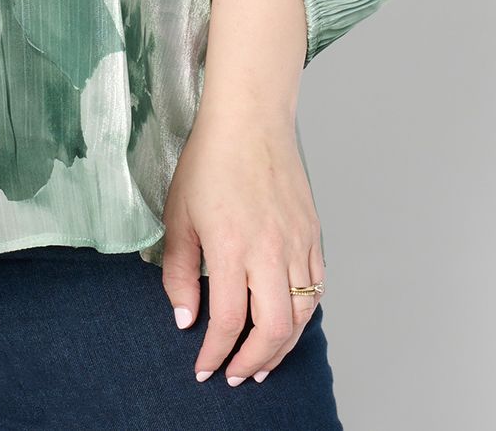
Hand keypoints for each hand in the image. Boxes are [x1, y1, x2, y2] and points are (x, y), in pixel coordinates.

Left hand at [160, 108, 325, 385]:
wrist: (250, 120)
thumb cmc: (209, 161)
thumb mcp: (178, 216)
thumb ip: (180, 272)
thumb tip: (186, 318)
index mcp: (231, 247)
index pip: (228, 321)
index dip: (215, 353)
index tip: (204, 368)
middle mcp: (269, 251)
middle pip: (273, 329)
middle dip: (253, 362)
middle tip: (236, 375)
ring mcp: (297, 243)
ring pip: (301, 314)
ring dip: (283, 346)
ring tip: (263, 361)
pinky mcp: (313, 234)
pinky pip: (316, 287)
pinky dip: (304, 313)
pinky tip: (288, 321)